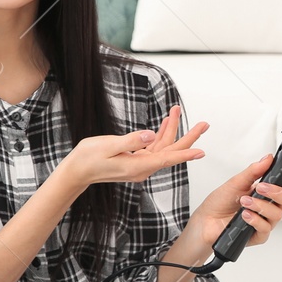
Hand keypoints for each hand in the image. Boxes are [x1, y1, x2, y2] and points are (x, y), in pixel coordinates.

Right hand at [58, 104, 207, 189]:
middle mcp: (142, 168)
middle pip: (171, 151)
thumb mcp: (108, 146)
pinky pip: (153, 148)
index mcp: (138, 166)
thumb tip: (150, 134)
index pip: (167, 158)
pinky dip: (160, 134)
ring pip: (163, 147)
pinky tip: (164, 123)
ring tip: (177, 110)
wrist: (77, 171)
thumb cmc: (89, 159)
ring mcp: (139, 165)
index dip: (185, 153)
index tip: (201, 151)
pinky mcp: (135, 161)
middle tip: (204, 124)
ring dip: (171, 129)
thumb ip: (131, 140)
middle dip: (188, 137)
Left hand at [192, 152, 281, 248]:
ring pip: (278, 214)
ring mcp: (265, 221)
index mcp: (266, 193)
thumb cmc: (219, 203)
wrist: (205, 221)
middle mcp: (269, 207)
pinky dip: (255, 219)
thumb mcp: (236, 182)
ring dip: (261, 206)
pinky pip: (265, 228)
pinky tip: (245, 215)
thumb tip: (268, 159)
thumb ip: (253, 172)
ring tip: (245, 201)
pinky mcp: (258, 235)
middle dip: (278, 192)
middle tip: (262, 187)